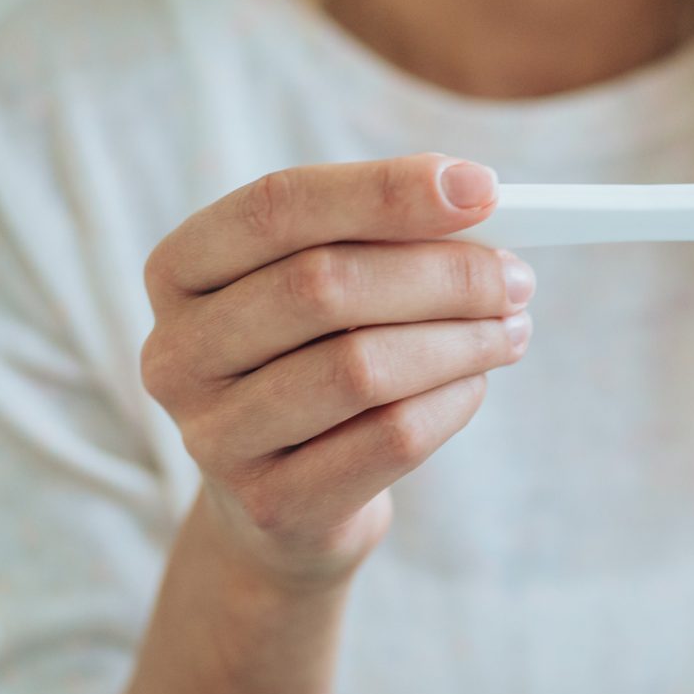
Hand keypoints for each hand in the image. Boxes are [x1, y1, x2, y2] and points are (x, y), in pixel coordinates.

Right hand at [139, 153, 534, 591]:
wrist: (281, 506)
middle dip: (443, 275)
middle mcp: (176, 353)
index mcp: (179, 272)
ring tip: (511, 331)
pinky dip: (453, 402)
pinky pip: (390, 439)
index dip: (383, 190)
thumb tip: (475, 196)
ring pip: (361, 369)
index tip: (483, 187)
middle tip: (516, 278)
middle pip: (322, 286)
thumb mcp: (323, 289)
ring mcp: (213, 438)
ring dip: (461, 342)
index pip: (278, 207)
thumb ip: (379, 236)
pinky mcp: (271, 504)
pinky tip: (476, 385)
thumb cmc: (313, 363)